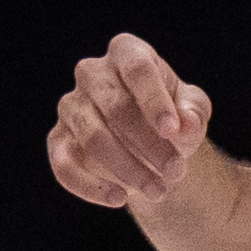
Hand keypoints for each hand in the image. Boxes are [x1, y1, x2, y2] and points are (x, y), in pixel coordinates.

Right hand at [49, 32, 213, 209]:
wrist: (150, 144)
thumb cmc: (172, 117)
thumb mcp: (192, 111)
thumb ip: (193, 113)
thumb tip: (186, 125)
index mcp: (126, 52)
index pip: (137, 69)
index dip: (155, 100)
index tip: (173, 130)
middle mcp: (92, 73)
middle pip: (116, 107)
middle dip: (150, 144)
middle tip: (177, 172)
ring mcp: (71, 106)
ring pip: (94, 138)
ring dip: (128, 169)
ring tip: (158, 190)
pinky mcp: (57, 140)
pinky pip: (64, 165)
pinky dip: (90, 186)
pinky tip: (119, 199)